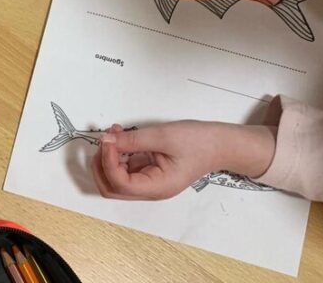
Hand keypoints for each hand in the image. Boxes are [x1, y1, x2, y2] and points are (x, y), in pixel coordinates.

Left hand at [91, 121, 275, 199]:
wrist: (221, 143)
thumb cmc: (199, 142)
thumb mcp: (163, 136)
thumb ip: (132, 141)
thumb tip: (106, 141)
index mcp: (157, 187)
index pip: (120, 184)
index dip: (108, 162)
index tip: (108, 140)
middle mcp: (151, 189)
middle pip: (112, 188)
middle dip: (101, 164)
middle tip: (104, 141)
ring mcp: (149, 181)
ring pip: (116, 178)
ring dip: (108, 157)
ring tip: (114, 133)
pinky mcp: (149, 171)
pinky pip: (125, 167)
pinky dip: (118, 153)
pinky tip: (121, 136)